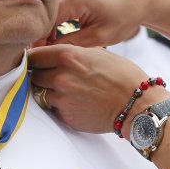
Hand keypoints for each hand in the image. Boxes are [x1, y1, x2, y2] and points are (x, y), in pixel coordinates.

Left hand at [28, 44, 164, 133]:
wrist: (137, 104)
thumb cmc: (123, 76)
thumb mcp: (97, 52)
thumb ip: (72, 52)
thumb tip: (55, 53)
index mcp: (68, 56)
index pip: (33, 55)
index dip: (33, 57)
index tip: (35, 60)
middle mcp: (61, 76)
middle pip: (33, 74)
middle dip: (39, 74)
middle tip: (50, 75)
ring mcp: (61, 98)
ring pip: (40, 92)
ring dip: (47, 90)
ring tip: (66, 89)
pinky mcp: (65, 116)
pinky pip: (52, 108)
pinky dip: (58, 105)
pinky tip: (74, 102)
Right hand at [43, 0, 150, 48]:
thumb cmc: (124, 17)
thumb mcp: (99, 36)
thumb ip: (71, 43)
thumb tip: (47, 49)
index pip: (47, 21)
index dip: (41, 39)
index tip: (40, 54)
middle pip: (45, 12)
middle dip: (42, 32)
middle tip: (44, 50)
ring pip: (49, 7)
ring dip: (48, 23)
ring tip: (52, 41)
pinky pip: (55, 1)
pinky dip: (55, 15)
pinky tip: (59, 30)